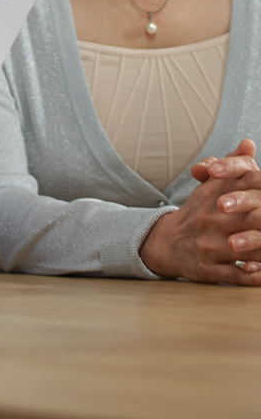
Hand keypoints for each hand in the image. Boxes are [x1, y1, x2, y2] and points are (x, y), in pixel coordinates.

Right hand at [140, 139, 260, 282]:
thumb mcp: (209, 185)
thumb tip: (249, 143)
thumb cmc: (197, 212)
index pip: (244, 184)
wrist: (165, 242)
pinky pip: (236, 274)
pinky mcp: (208, 269)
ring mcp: (209, 245)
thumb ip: (231, 164)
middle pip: (249, 217)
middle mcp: (210, 218)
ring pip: (245, 248)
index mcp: (212, 194)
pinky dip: (255, 275)